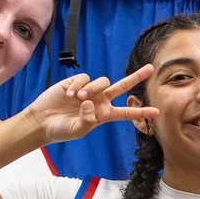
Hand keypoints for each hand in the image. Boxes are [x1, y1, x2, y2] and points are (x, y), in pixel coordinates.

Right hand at [21, 66, 158, 144]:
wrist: (43, 121)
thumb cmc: (61, 130)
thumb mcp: (78, 130)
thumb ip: (87, 120)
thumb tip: (90, 103)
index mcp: (104, 115)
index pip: (126, 113)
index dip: (140, 112)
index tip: (156, 112)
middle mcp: (100, 100)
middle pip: (122, 86)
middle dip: (136, 77)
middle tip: (151, 68)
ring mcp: (89, 90)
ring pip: (102, 81)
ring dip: (91, 89)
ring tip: (77, 99)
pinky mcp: (76, 82)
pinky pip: (85, 77)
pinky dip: (78, 85)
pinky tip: (68, 94)